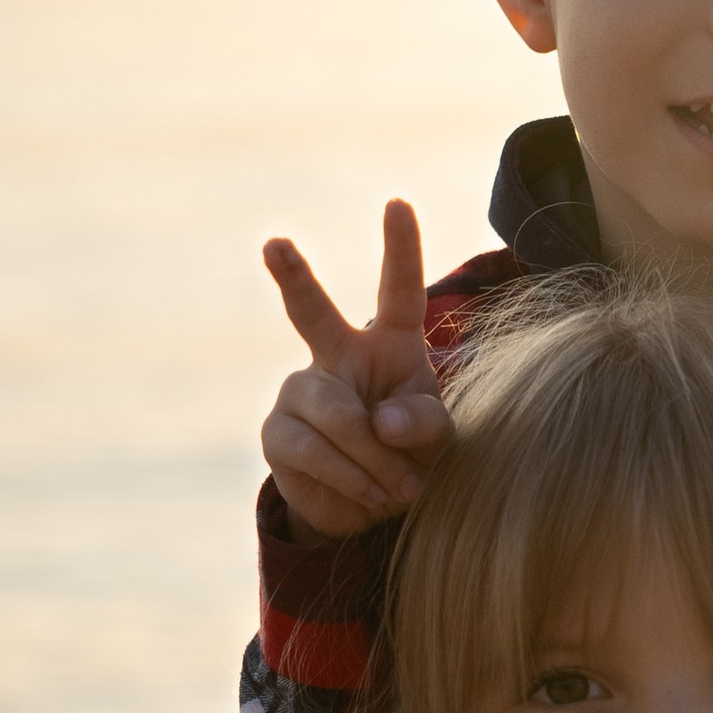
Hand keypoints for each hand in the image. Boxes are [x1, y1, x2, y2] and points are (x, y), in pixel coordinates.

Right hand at [260, 199, 451, 539]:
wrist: (372, 508)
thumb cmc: (412, 456)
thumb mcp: (437, 441)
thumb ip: (423, 425)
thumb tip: (381, 423)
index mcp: (388, 343)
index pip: (397, 291)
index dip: (400, 249)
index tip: (397, 204)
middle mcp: (337, 355)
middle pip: (312, 313)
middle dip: (293, 277)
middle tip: (274, 244)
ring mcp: (301, 391)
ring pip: (337, 416)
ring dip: (374, 461)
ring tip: (398, 489)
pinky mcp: (278, 433)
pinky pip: (314, 453)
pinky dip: (351, 480)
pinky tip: (368, 494)